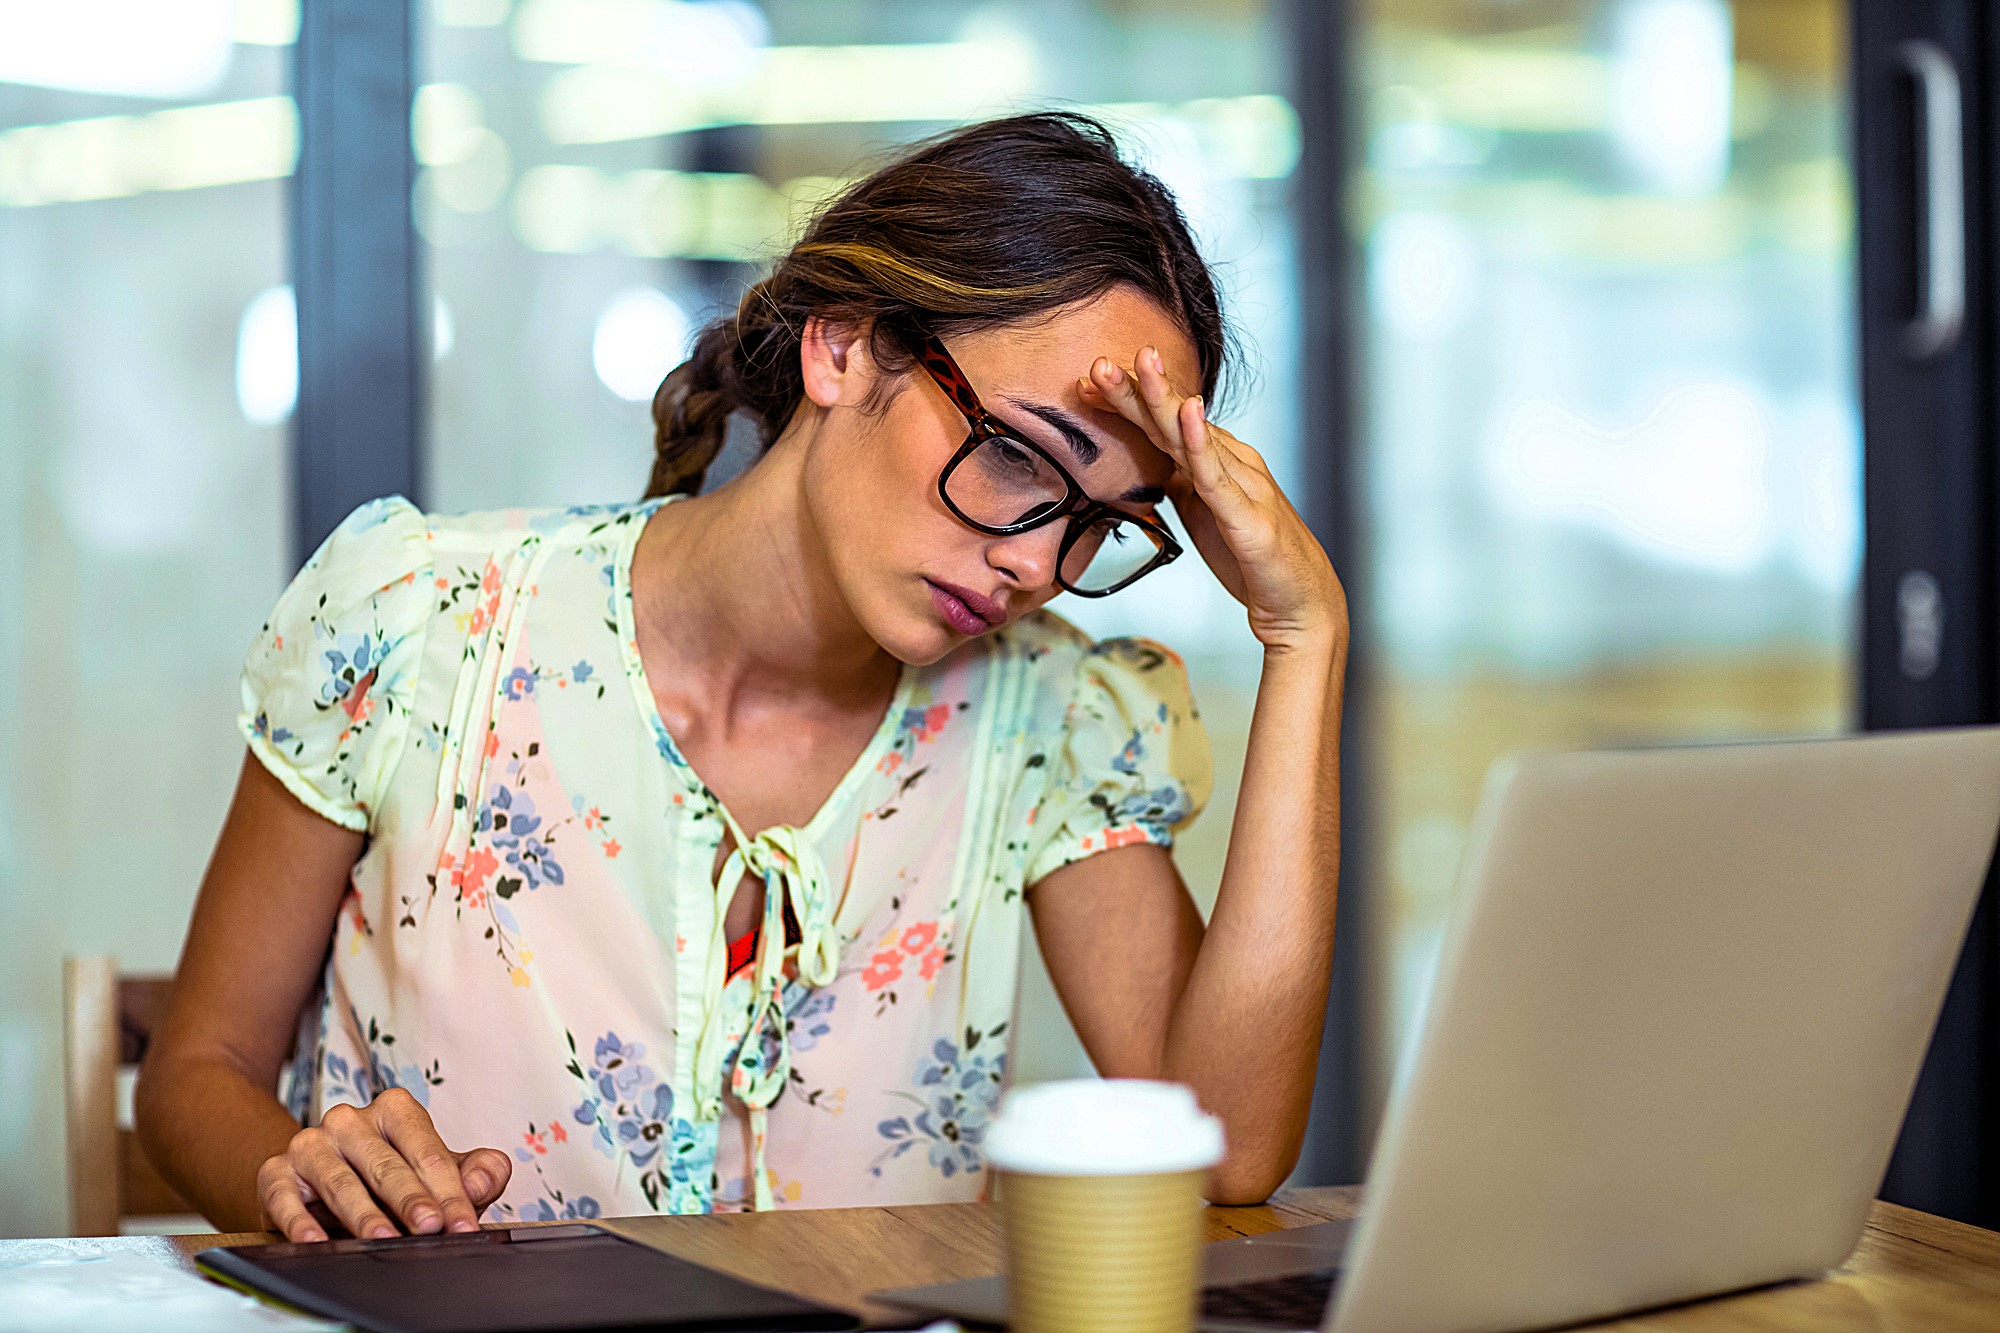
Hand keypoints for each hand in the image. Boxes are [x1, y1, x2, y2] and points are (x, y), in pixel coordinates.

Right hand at [256, 1088, 511, 1241]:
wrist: (318, 1180)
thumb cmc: (391, 1174)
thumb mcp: (438, 1169)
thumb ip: (475, 1172)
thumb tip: (483, 1184)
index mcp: (394, 1110)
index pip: (428, 1151)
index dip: (449, 1190)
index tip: (464, 1224)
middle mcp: (349, 1121)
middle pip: (386, 1164)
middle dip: (412, 1199)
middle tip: (432, 1228)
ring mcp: (310, 1144)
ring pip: (340, 1180)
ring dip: (364, 1213)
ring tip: (384, 1237)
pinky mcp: (276, 1173)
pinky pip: (285, 1198)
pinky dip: (300, 1222)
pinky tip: (316, 1241)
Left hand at [1080, 347, 1346, 652]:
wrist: (1301, 603)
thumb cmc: (1253, 557)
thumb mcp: (1205, 513)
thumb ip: (1182, 483)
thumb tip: (1151, 464)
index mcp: (1216, 462)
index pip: (1163, 424)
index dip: (1126, 402)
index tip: (1084, 384)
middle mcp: (1231, 462)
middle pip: (1174, 419)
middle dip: (1137, 388)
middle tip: (1100, 361)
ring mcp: (1243, 484)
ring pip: (1194, 436)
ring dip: (1165, 398)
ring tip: (1141, 364)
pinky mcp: (1249, 516)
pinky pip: (1218, 475)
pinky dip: (1200, 442)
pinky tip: (1188, 411)